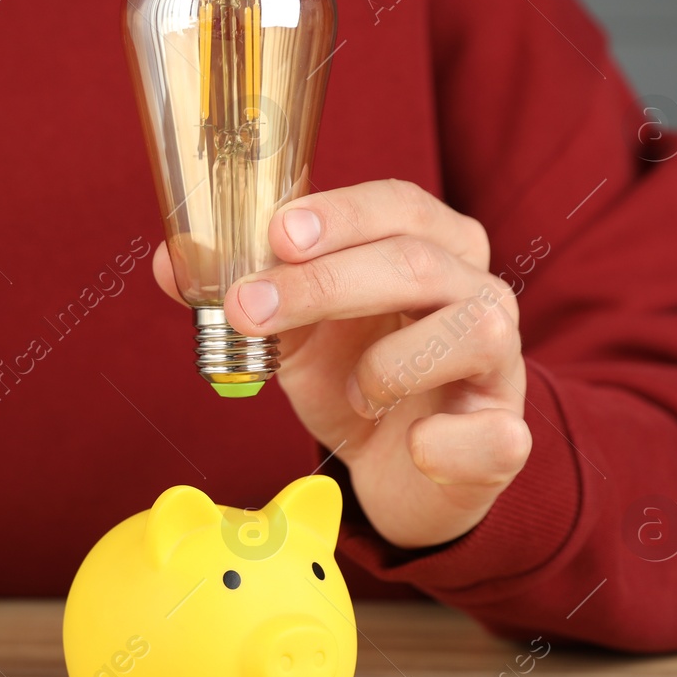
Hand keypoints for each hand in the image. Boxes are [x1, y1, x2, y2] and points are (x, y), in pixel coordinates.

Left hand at [153, 179, 530, 547]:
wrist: (405, 471)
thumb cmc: (357, 379)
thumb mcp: (293, 334)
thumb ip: (243, 293)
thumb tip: (170, 262)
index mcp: (431, 249)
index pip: (397, 205)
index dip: (340, 214)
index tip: (277, 233)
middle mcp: (478, 293)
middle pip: (417, 262)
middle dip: (324, 283)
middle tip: (250, 310)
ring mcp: (501, 364)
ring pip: (470, 330)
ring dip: (389, 364)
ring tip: (353, 393)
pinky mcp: (506, 435)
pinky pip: (496, 432)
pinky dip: (446, 442)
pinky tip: (414, 446)